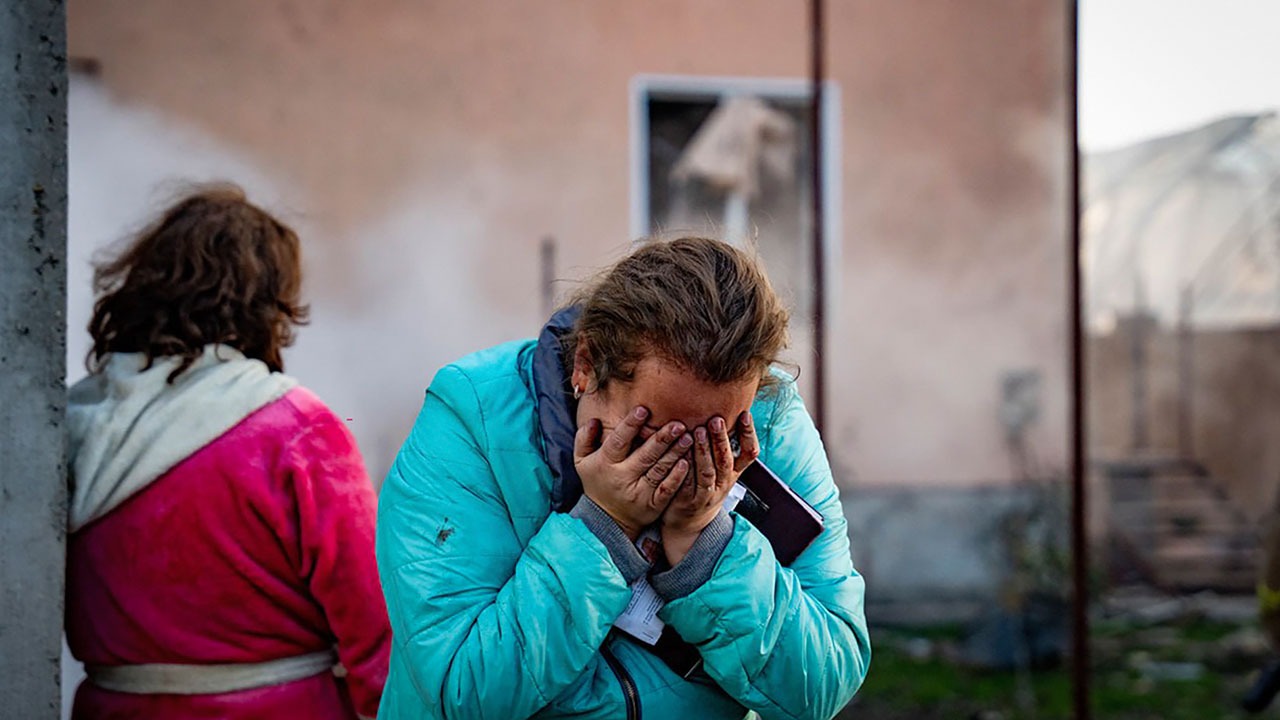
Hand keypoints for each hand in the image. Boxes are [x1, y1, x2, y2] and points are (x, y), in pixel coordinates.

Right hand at [574, 406, 692, 539]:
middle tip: (678, 424)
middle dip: (663, 438)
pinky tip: (686, 463)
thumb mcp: (582, 461)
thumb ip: (584, 438)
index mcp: (606, 463)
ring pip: (659, 470)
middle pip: (645, 455)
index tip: (643, 410)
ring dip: (675, 453)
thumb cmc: (597, 481)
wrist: (607, 519)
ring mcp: (639, 493)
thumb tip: (594, 420)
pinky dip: (677, 477)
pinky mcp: (653, 505)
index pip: (619, 441)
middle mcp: (622, 478)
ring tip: (688, 437)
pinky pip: (667, 489)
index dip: (630, 426)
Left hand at [661, 411, 758, 563]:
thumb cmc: (704, 485)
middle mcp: (723, 483)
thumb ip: (723, 445)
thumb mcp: (721, 470)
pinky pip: (687, 483)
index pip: (749, 453)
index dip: (749, 434)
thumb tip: (725, 409)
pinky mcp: (688, 500)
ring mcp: (707, 494)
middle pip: (726, 460)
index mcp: (734, 473)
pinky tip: (680, 454)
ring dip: (704, 451)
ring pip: (707, 472)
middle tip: (716, 419)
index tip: (745, 414)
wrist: (690, 522)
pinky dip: (685, 469)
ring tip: (697, 430)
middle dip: (722, 439)